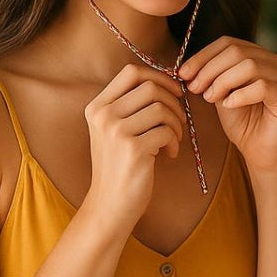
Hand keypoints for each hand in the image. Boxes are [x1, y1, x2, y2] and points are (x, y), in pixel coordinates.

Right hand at [83, 63, 186, 233]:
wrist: (110, 204)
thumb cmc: (120, 165)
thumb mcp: (114, 129)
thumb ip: (131, 105)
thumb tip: (168, 81)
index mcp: (97, 107)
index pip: (131, 72)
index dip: (158, 76)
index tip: (174, 91)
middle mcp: (103, 116)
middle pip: (150, 87)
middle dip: (173, 101)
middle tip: (178, 120)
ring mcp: (116, 132)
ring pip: (161, 108)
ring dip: (176, 123)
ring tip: (173, 139)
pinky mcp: (133, 149)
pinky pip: (166, 131)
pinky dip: (175, 141)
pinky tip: (169, 153)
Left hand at [180, 37, 276, 174]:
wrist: (259, 153)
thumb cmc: (242, 123)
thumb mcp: (220, 93)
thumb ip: (210, 76)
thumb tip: (186, 67)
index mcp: (259, 56)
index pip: (229, 43)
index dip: (203, 56)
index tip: (183, 73)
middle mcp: (276, 62)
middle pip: (238, 51)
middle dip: (210, 69)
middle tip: (194, 87)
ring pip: (249, 66)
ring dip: (223, 82)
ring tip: (210, 98)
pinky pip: (262, 86)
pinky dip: (241, 95)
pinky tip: (229, 105)